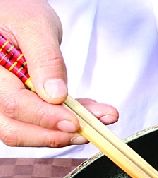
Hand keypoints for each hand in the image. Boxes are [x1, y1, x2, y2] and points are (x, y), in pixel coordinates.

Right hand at [0, 0, 117, 147]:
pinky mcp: (20, 106)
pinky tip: (90, 114)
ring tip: (99, 119)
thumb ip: (46, 59)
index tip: (76, 121)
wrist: (14, 10)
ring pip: (28, 132)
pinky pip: (39, 124)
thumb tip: (56, 96)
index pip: (13, 104)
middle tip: (92, 129)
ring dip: (66, 132)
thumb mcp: (35, 25)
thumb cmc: (17, 9)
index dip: (46, 118)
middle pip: (15, 129)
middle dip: (57, 134)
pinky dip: (65, 122)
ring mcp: (2, 101)